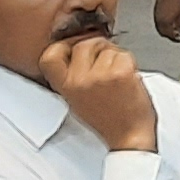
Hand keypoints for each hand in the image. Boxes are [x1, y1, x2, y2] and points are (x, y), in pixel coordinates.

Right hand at [41, 34, 159, 150]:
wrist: (128, 135)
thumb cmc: (107, 120)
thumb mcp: (77, 99)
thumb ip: (72, 76)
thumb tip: (76, 50)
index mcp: (64, 86)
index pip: (50, 54)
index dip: (64, 45)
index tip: (74, 45)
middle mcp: (78, 80)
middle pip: (83, 44)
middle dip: (97, 47)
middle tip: (106, 61)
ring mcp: (99, 76)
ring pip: (107, 48)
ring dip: (115, 56)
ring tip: (118, 77)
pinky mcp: (120, 73)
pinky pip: (124, 54)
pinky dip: (129, 62)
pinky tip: (128, 78)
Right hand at [152, 0, 179, 44]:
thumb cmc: (176, 1)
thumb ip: (179, 25)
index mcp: (166, 22)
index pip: (169, 34)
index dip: (174, 38)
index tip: (178, 40)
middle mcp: (159, 20)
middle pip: (162, 32)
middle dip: (168, 35)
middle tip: (175, 37)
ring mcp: (156, 16)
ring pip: (159, 27)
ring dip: (164, 31)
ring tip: (171, 31)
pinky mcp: (155, 12)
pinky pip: (157, 22)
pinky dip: (162, 26)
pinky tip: (166, 24)